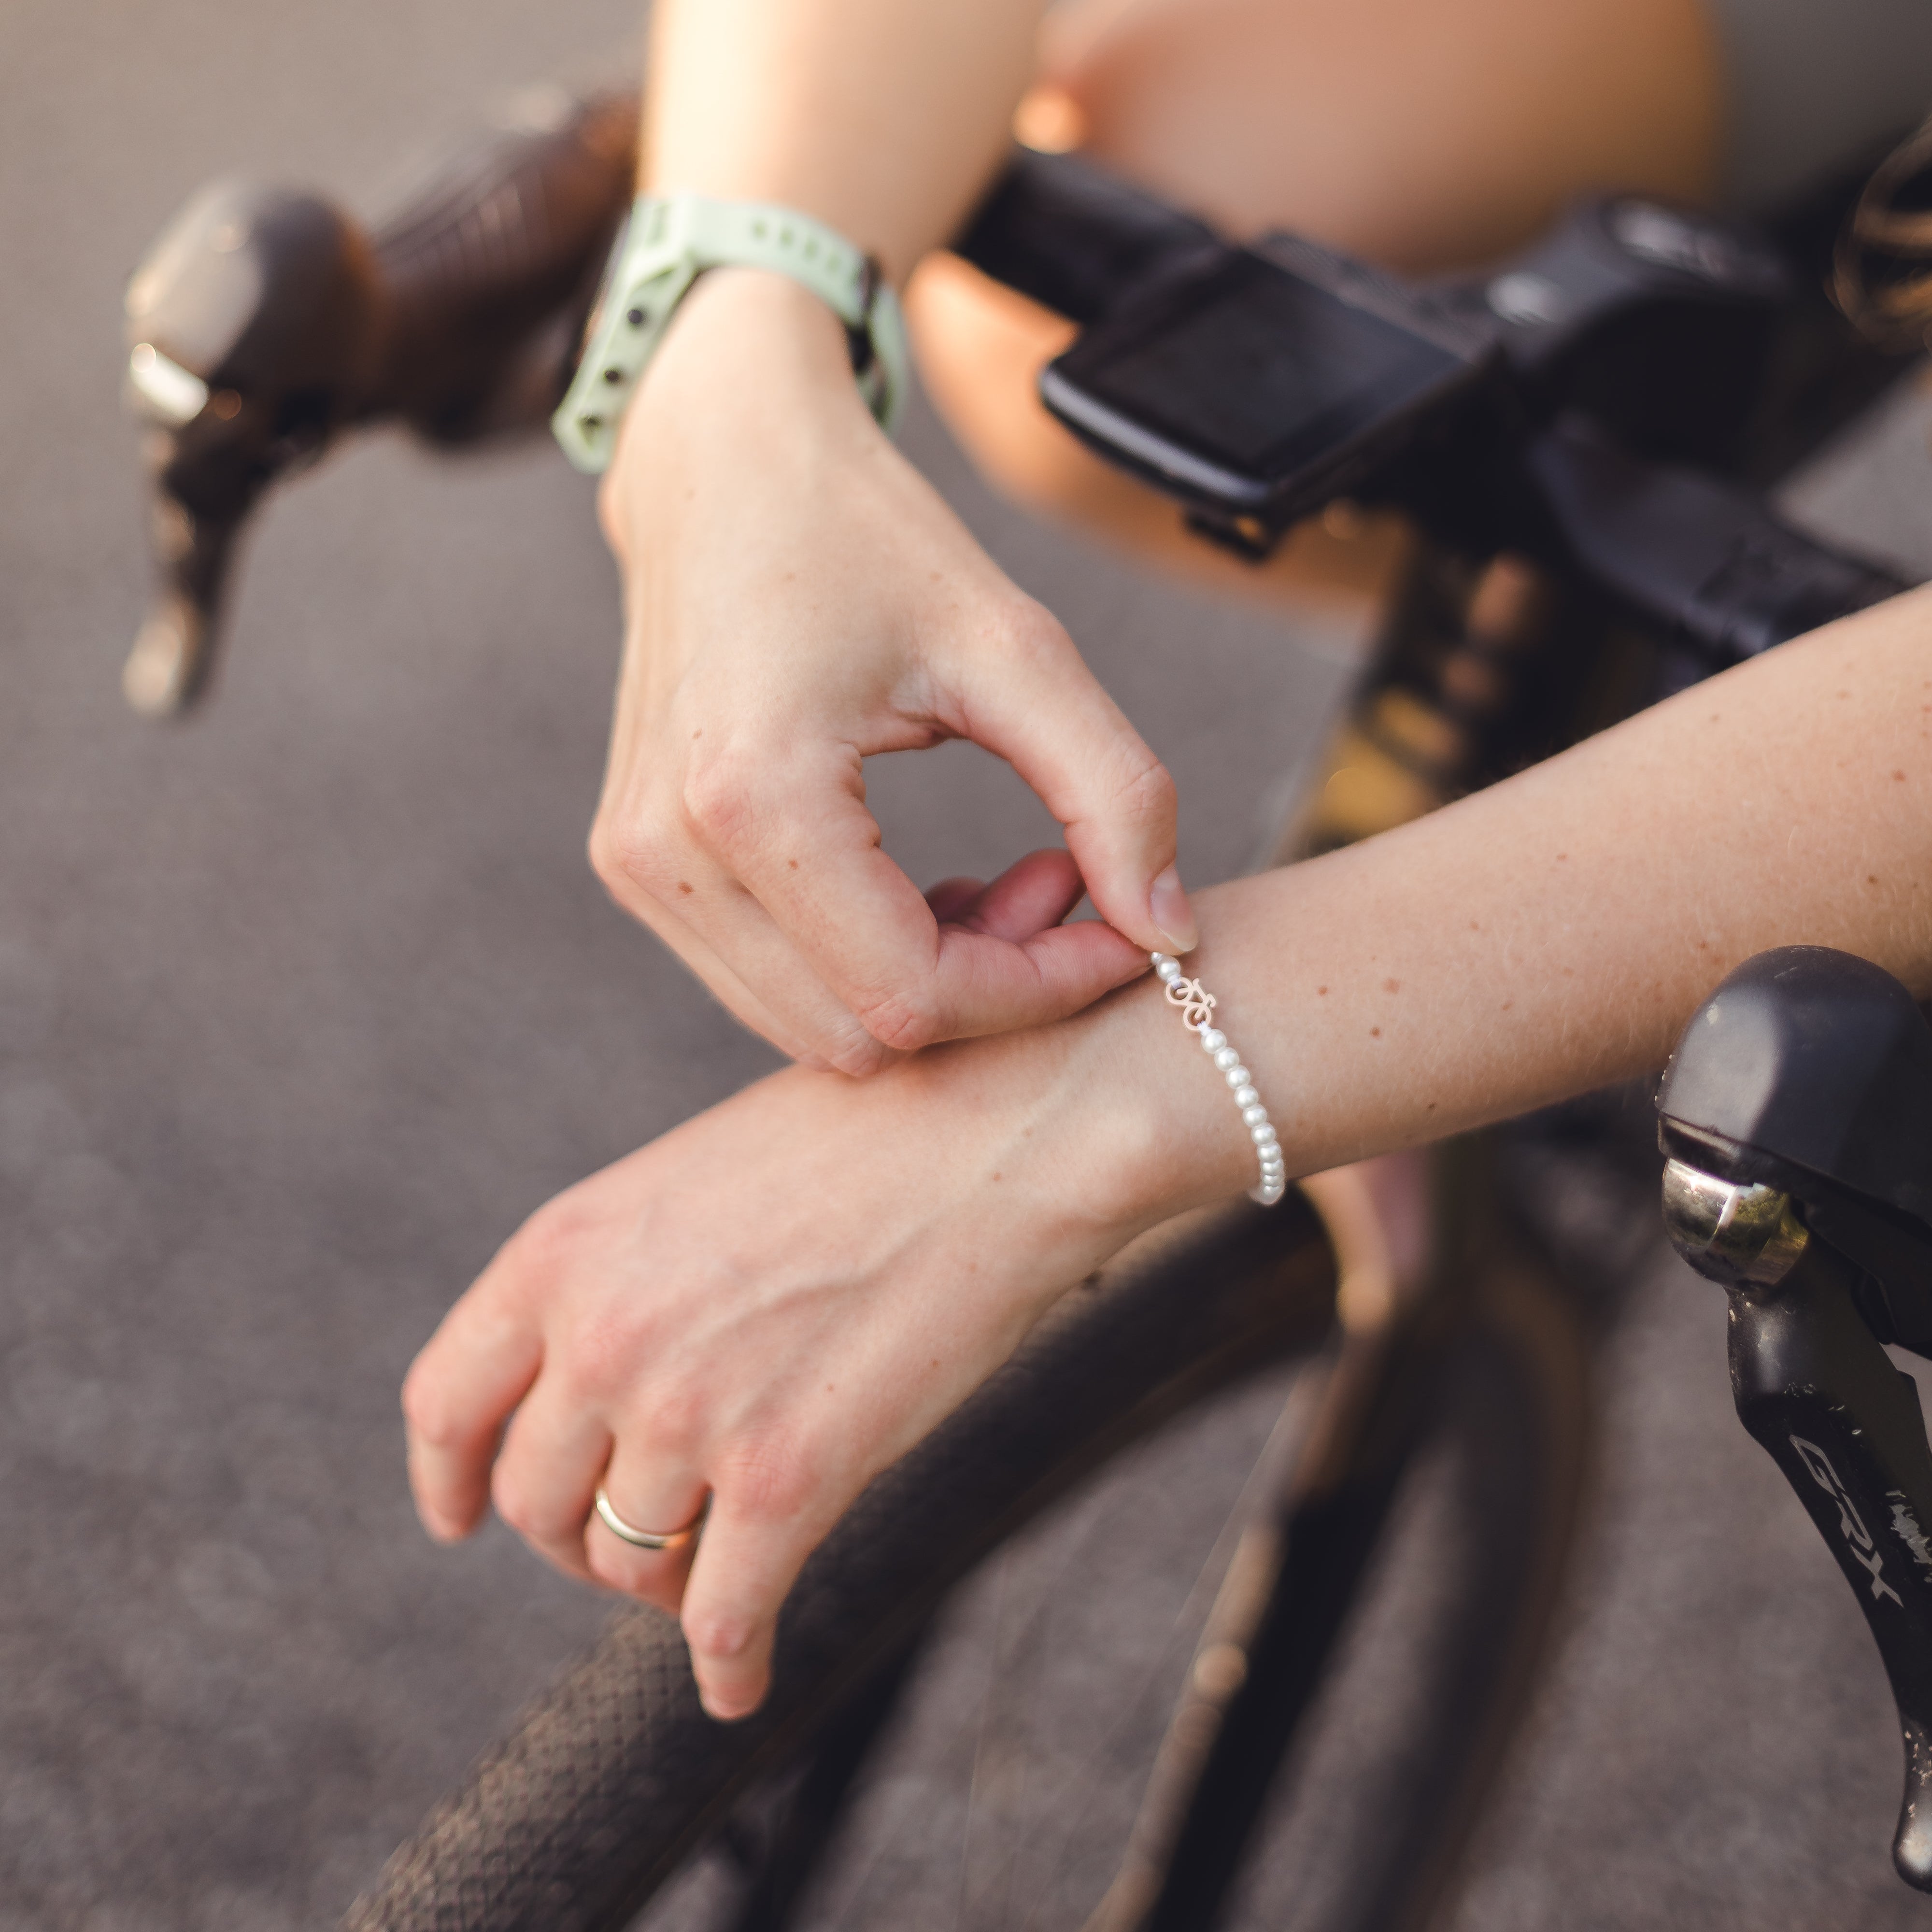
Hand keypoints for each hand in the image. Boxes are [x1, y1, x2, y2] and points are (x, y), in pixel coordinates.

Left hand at [401, 963, 1249, 1718]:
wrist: (1002, 1136)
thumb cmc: (867, 1142)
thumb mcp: (693, 1182)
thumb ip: (621, 1281)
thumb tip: (598, 1395)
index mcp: (564, 1249)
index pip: (448, 1403)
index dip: (451, 1479)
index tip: (462, 1518)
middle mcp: (603, 1336)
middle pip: (537, 1501)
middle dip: (580, 1535)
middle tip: (642, 1537)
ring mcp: (690, 1411)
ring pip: (629, 1562)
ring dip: (666, 1584)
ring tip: (712, 1575)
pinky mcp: (789, 1478)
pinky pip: (723, 1619)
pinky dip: (729, 1666)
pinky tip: (739, 1683)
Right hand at [590, 267, 1195, 1076]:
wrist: (722, 465)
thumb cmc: (869, 538)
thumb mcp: (1018, 649)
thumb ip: (1113, 793)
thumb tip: (1171, 934)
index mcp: (755, 797)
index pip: (916, 994)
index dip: (1042, 992)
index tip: (1126, 933)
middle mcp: (669, 854)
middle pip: (862, 1033)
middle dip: (990, 991)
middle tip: (1060, 885)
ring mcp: (640, 868)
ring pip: (816, 1026)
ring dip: (931, 985)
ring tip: (1002, 880)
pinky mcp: (640, 865)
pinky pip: (774, 983)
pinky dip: (868, 965)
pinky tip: (924, 885)